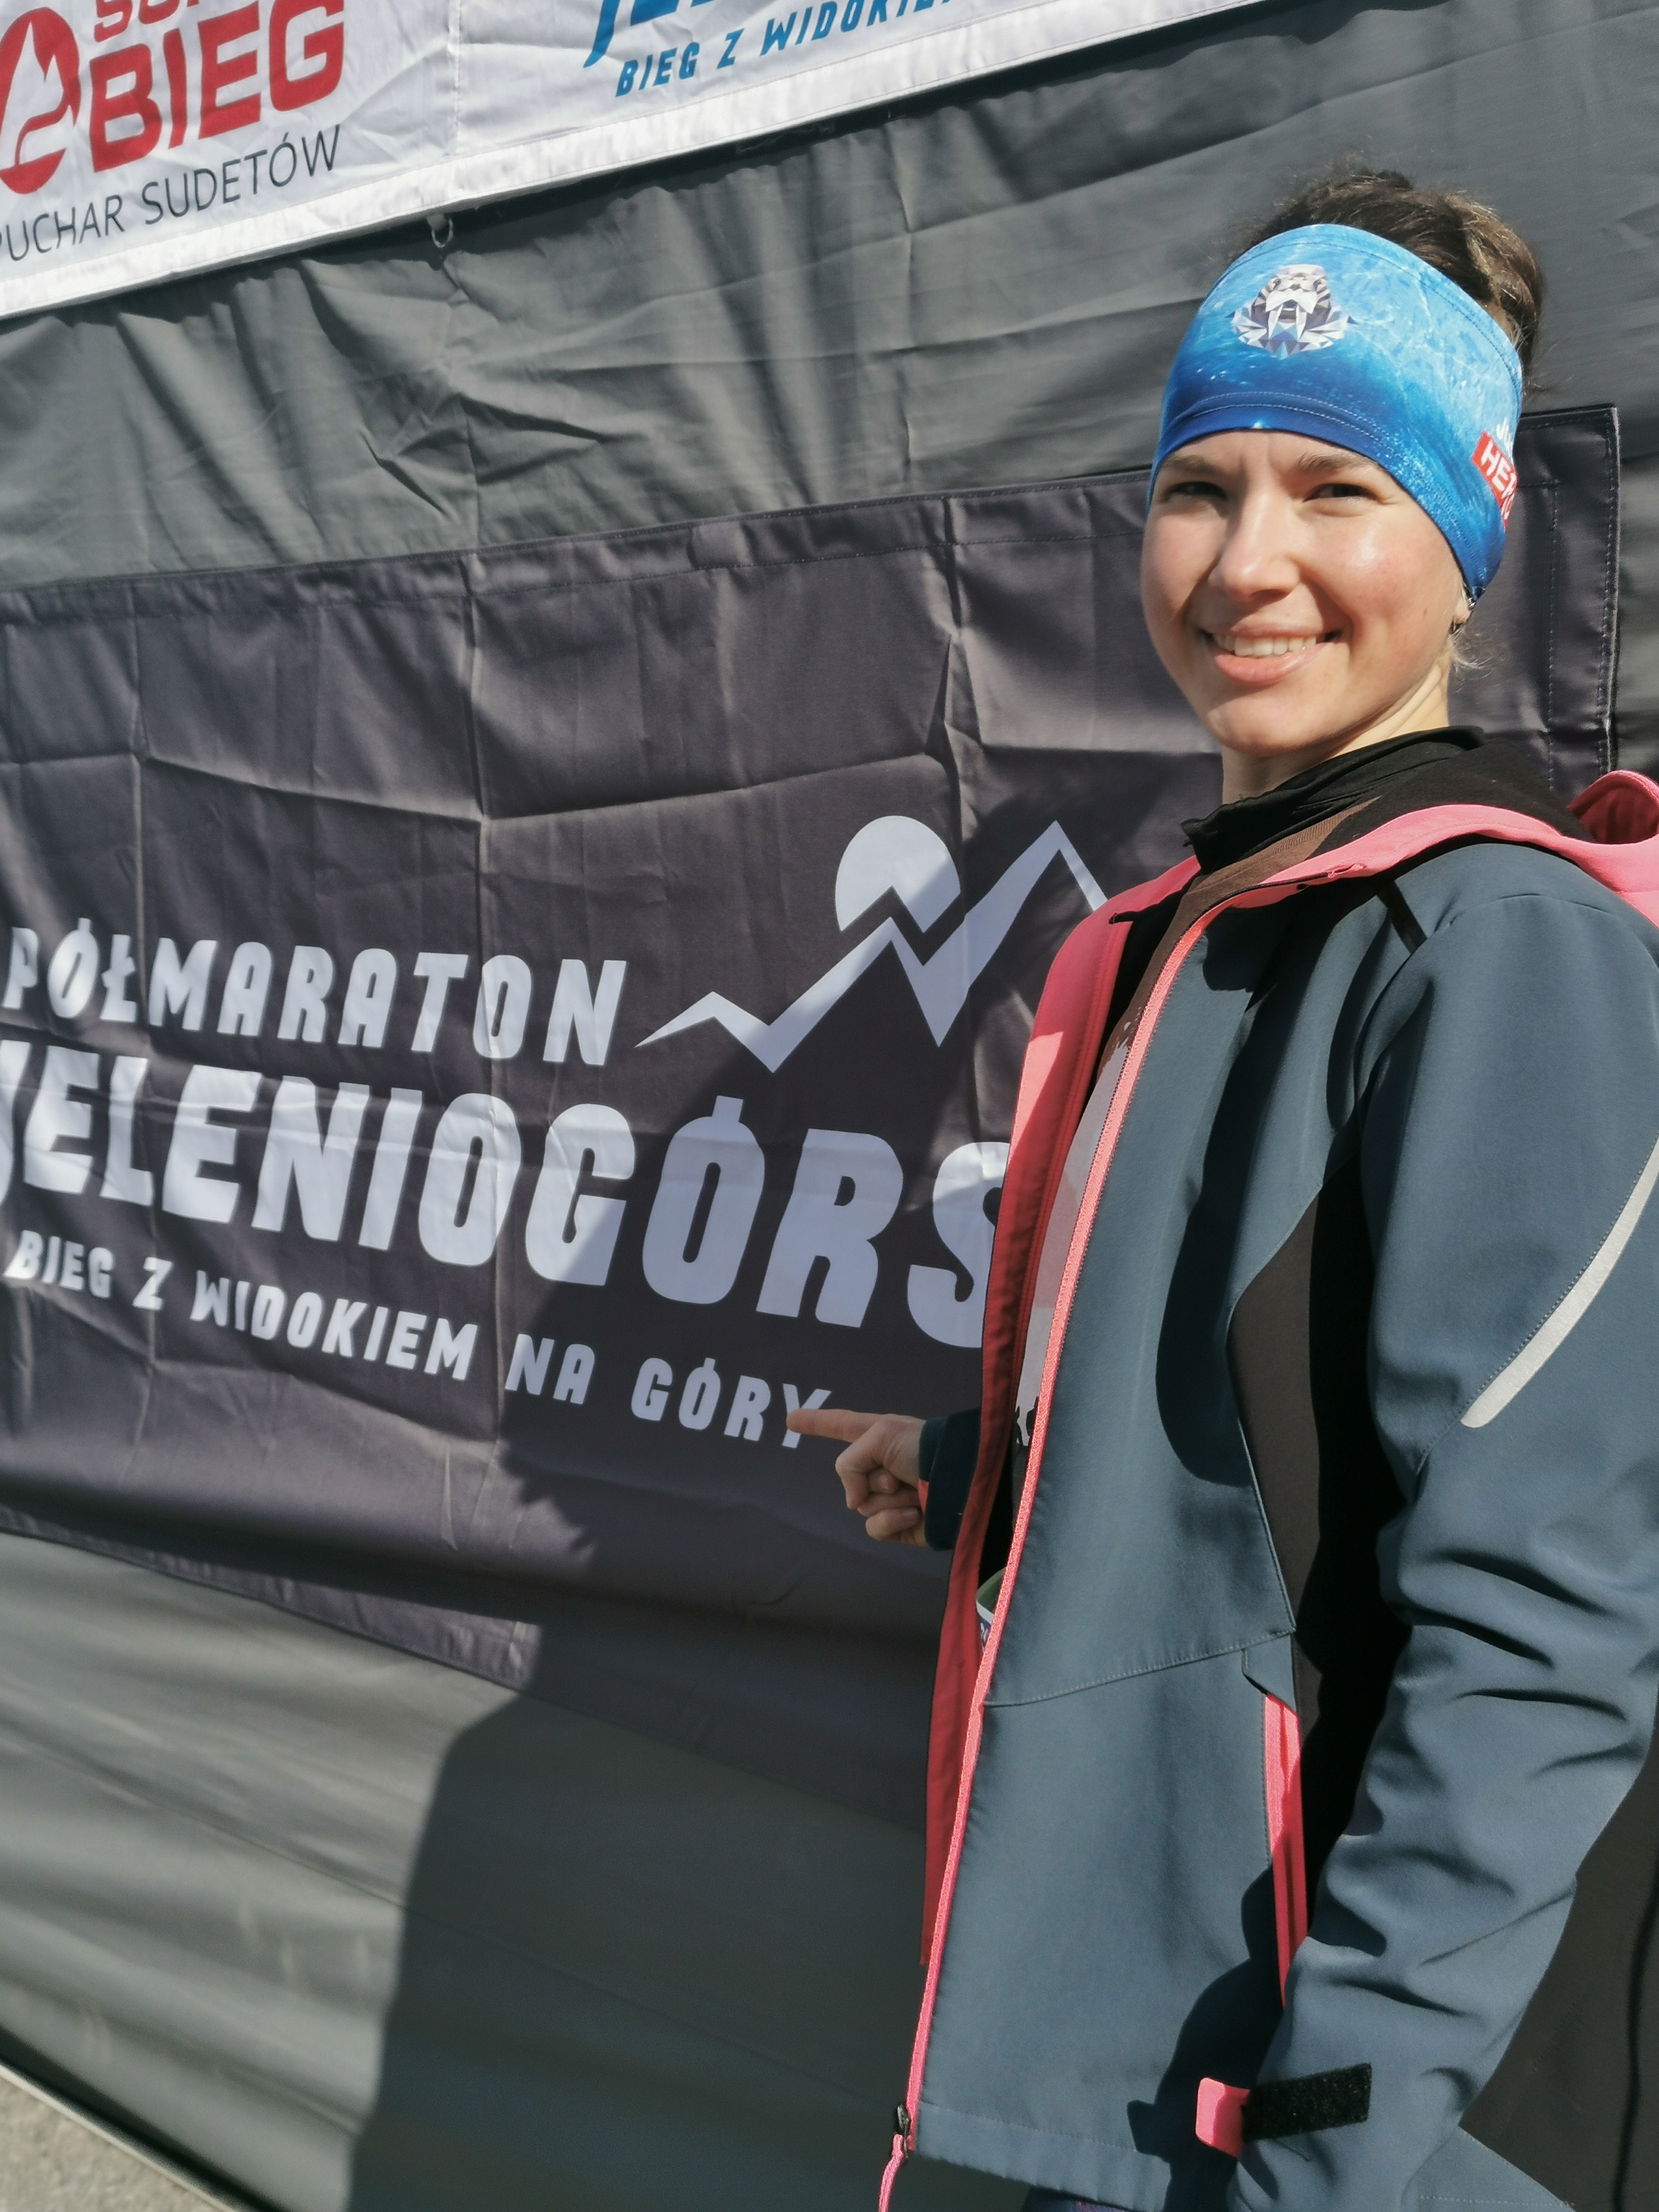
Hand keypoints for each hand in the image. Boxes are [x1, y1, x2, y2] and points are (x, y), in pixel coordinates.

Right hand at [785, 1407, 927, 1545]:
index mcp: (878, 1436)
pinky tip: (914, 1513)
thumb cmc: (923, 1449)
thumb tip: (854, 1500)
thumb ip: (850, 1461)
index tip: (790, 1419)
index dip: (816, 1422)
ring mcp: (889, 1496)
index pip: (840, 1426)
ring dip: (886, 1500)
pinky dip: (892, 1520)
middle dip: (870, 1477)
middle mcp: (881, 1465)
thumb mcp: (880, 1435)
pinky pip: (875, 1527)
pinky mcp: (899, 1524)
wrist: (960, 1483)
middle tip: (898, 1473)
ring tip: (913, 1492)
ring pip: (861, 1504)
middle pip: (848, 1475)